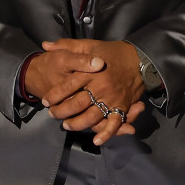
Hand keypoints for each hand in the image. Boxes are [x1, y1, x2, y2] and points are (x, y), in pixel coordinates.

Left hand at [26, 39, 145, 144]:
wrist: (139, 58)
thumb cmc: (112, 52)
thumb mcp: (89, 44)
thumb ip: (67, 45)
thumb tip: (46, 45)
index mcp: (91, 71)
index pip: (67, 86)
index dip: (54, 95)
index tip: (45, 101)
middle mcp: (100, 86)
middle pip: (76, 104)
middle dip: (61, 111)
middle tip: (52, 114)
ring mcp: (111, 98)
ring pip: (91, 116)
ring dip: (77, 124)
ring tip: (66, 125)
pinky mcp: (122, 105)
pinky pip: (114, 122)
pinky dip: (106, 133)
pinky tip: (96, 140)